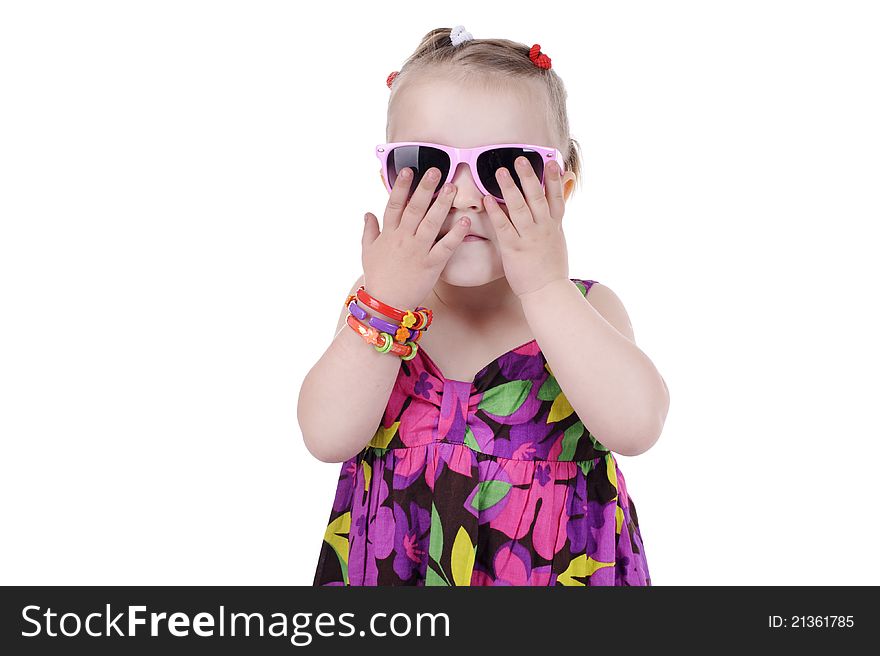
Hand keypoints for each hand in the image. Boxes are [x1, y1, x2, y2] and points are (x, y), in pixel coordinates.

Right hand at [362, 166, 470, 310]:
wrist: (384, 304)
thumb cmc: (377, 277)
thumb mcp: (367, 251)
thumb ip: (369, 230)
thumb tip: (367, 213)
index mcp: (388, 234)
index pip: (394, 204)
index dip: (401, 186)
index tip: (408, 170)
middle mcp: (403, 239)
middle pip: (414, 208)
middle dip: (425, 188)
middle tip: (436, 171)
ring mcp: (417, 251)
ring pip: (431, 223)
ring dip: (442, 204)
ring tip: (452, 188)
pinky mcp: (431, 265)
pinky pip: (445, 247)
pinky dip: (456, 234)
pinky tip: (465, 221)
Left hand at [482, 158, 569, 298]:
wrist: (548, 292)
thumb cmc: (551, 269)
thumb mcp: (558, 242)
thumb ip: (555, 221)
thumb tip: (558, 211)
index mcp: (554, 226)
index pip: (556, 198)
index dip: (554, 179)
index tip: (551, 162)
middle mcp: (543, 228)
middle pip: (537, 197)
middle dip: (529, 177)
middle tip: (520, 160)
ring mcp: (529, 237)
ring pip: (519, 208)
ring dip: (510, 188)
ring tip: (501, 171)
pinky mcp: (514, 248)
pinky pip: (503, 226)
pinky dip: (495, 212)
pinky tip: (487, 199)